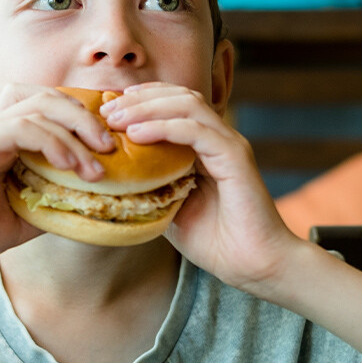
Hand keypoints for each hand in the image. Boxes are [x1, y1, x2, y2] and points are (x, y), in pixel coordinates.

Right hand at [0, 84, 114, 282]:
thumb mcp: (24, 217)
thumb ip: (54, 202)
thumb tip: (98, 205)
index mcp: (6, 138)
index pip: (50, 107)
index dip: (84, 118)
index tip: (111, 147)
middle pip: (49, 97)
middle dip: (87, 118)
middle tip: (111, 149)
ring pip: (38, 106)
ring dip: (74, 132)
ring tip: (96, 165)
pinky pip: (19, 127)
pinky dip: (49, 141)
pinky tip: (68, 166)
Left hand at [101, 83, 303, 292]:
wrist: (254, 266)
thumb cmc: (216, 242)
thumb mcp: (170, 209)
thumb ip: (150, 187)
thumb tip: (113, 178)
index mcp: (206, 146)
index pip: (174, 103)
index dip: (141, 99)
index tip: (108, 108)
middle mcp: (219, 138)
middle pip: (179, 96)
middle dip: (138, 99)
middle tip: (106, 110)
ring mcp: (229, 145)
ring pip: (187, 105)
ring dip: (147, 107)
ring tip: (116, 118)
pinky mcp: (235, 158)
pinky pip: (196, 131)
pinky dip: (164, 127)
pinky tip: (137, 134)